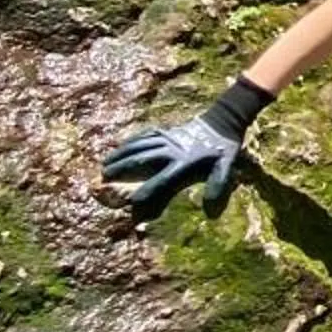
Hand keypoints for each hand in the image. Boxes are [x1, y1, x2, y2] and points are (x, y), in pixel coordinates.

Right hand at [101, 79, 268, 216]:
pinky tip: (119, 146)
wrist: (222, 122)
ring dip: (121, 154)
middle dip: (123, 168)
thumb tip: (210, 209)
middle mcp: (172, 149)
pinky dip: (131, 141)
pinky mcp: (166, 131)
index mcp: (185, 161)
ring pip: (139, 146)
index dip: (148, 189)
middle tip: (105, 178)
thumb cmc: (224, 148)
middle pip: (142, 158)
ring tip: (104, 164)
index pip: (163, 178)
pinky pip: (144, 135)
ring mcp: (167, 138)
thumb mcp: (226, 166)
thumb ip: (218, 185)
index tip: (133, 201)